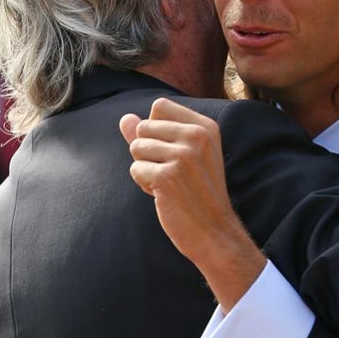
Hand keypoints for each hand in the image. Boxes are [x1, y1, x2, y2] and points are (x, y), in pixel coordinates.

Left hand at [121, 98, 264, 309]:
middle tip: (171, 173)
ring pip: (137, 147)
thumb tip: (124, 118)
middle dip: (147, 151)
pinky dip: (143, 183)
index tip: (172, 152)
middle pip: (144, 126)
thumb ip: (153, 134)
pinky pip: (135, 169)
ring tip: (168, 183)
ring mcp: (183, 155)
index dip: (154, 129)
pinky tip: (163, 194)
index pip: (160, 106)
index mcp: (206, 126)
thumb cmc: (196, 193)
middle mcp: (197, 136)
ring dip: (145, 168)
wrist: (214, 230)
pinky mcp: (168, 175)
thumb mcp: (182, 157)